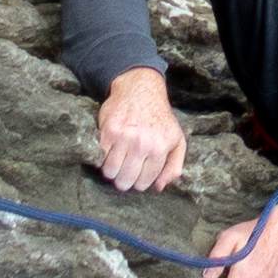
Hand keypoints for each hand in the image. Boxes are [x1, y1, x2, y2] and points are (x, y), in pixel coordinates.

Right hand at [93, 69, 187, 194]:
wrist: (141, 90)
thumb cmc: (160, 118)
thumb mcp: (177, 140)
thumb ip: (174, 166)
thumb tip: (159, 187)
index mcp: (160, 148)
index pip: (144, 182)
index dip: (140, 182)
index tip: (138, 175)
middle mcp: (141, 144)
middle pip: (125, 181)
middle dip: (125, 180)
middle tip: (126, 171)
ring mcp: (123, 137)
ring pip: (110, 172)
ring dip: (112, 171)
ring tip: (118, 162)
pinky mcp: (108, 131)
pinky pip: (100, 157)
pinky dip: (103, 158)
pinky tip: (111, 151)